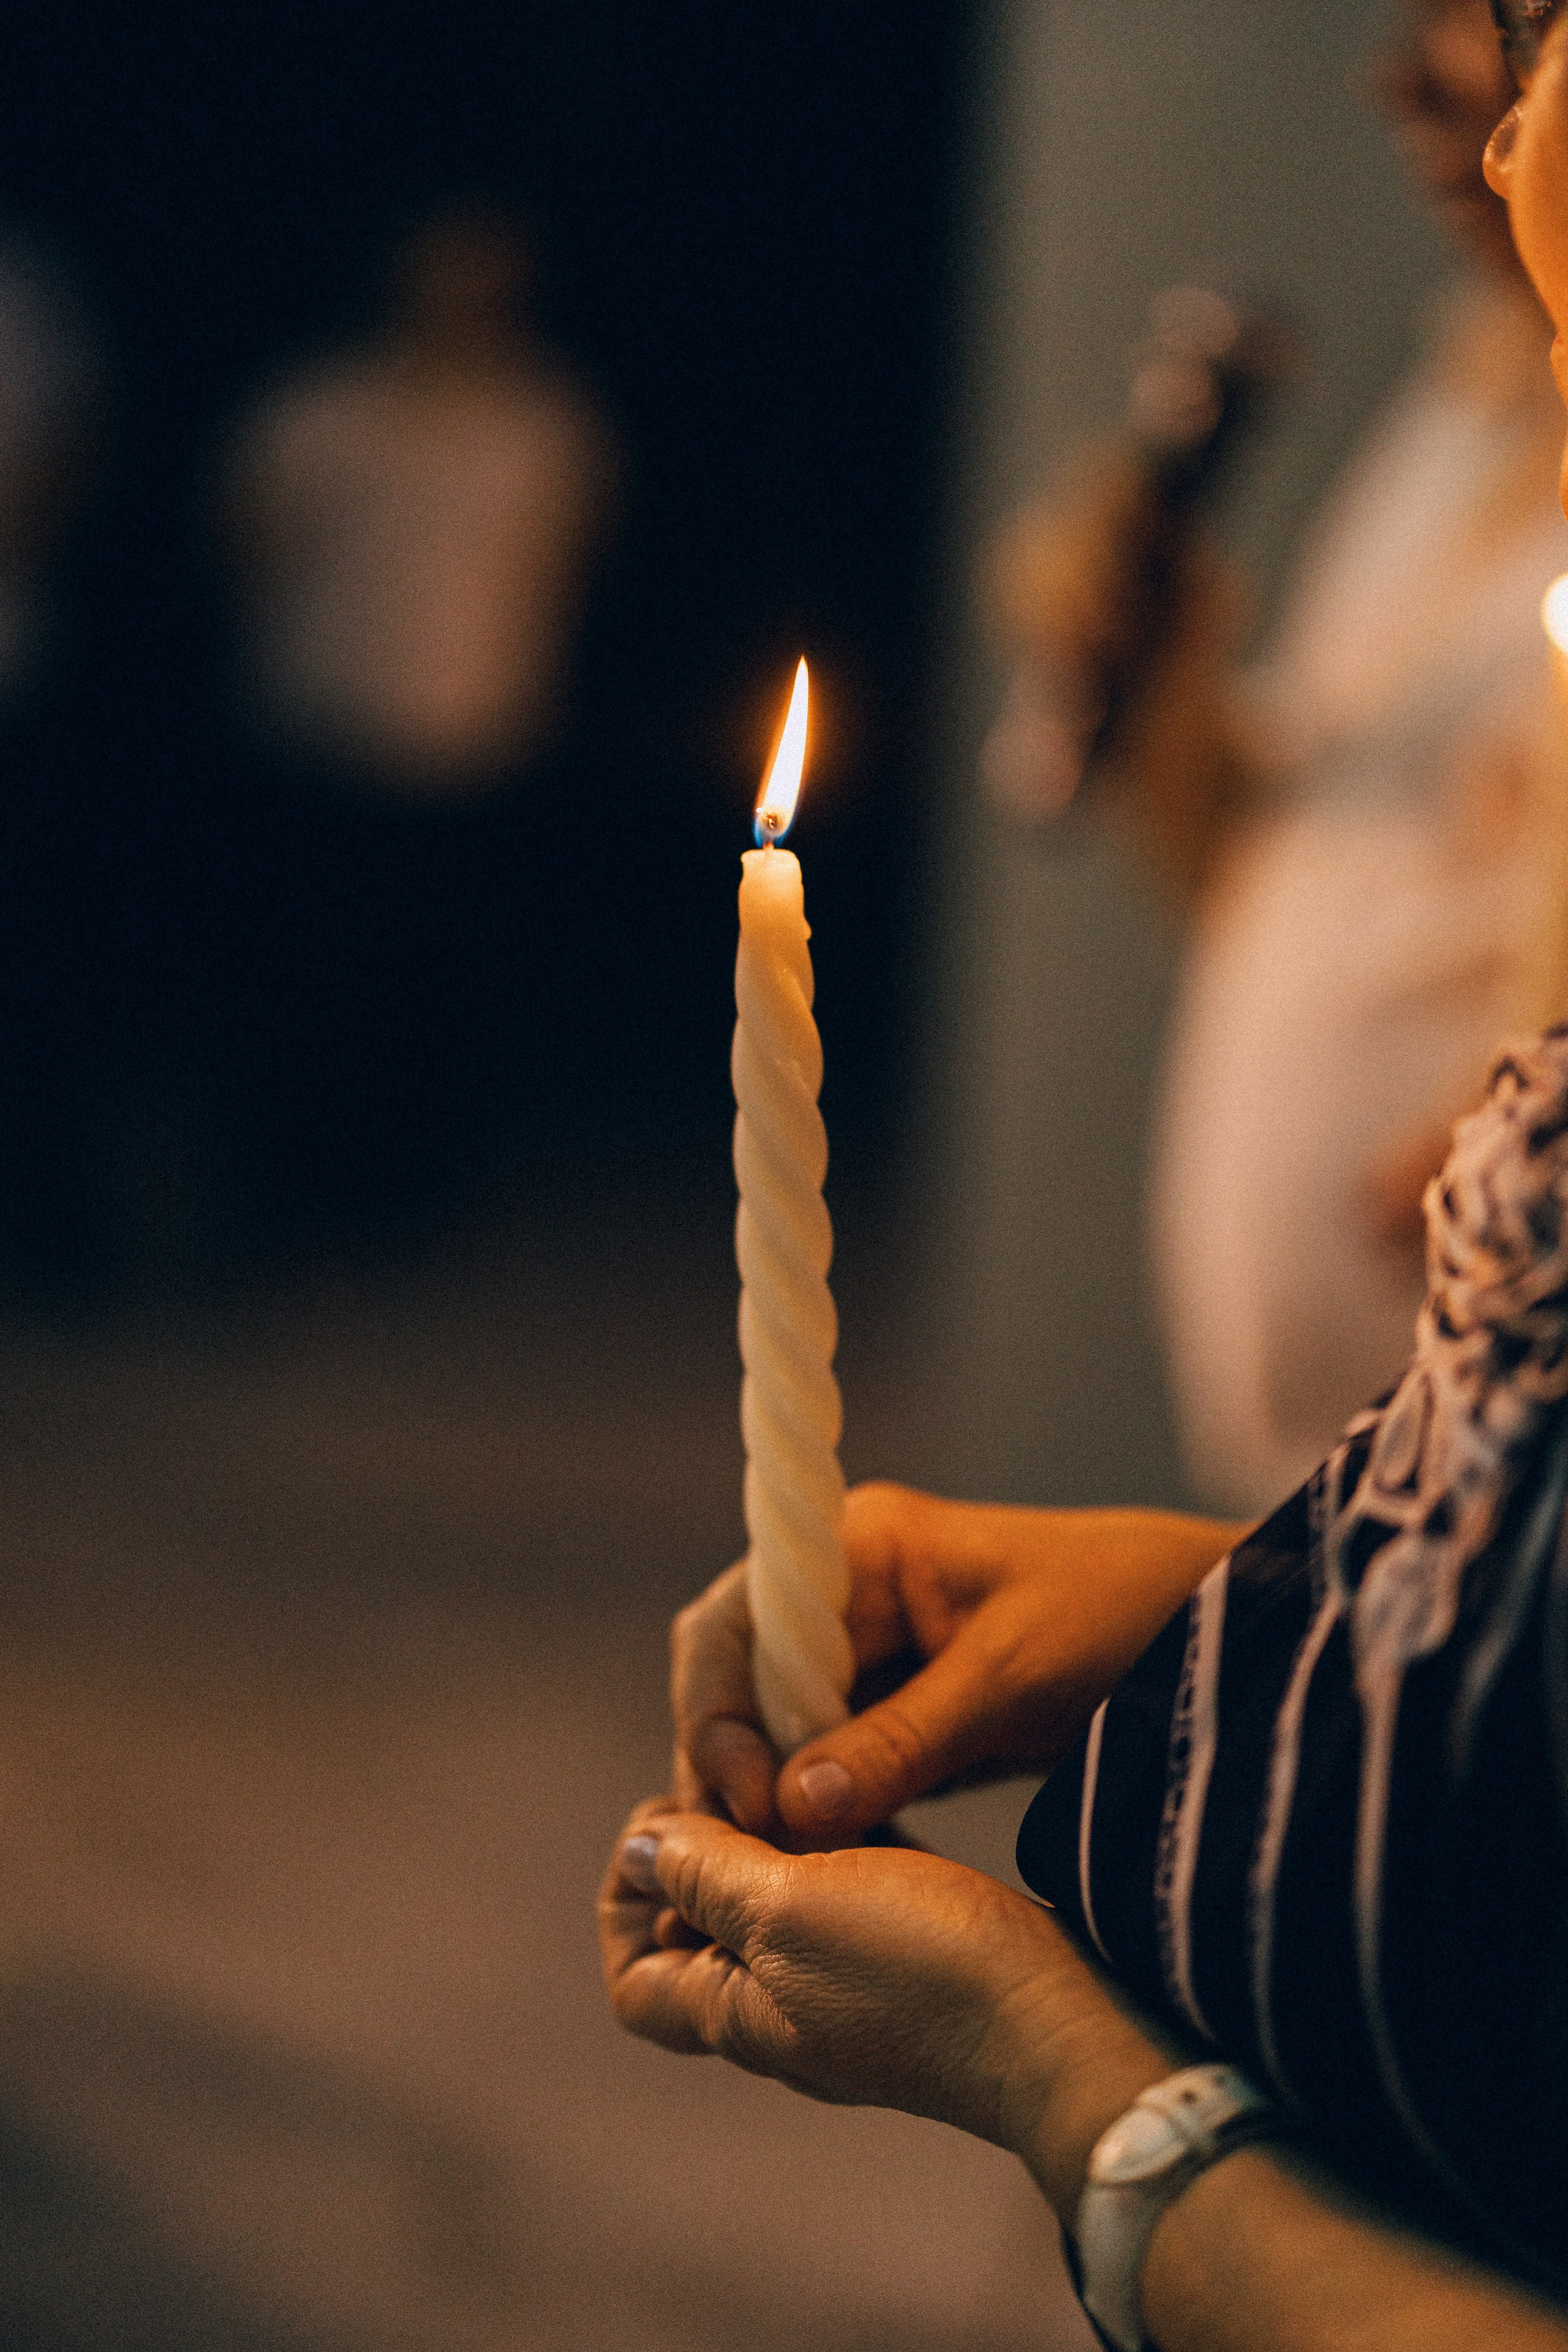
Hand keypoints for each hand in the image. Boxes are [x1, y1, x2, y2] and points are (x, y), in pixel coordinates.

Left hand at [600, 1799, 1165, 2194]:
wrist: (1057, 2021)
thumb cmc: (919, 1971)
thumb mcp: (789, 1910)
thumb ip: (707, 1879)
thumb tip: (639, 1854)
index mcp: (738, 2014)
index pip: (636, 1980)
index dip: (625, 1903)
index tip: (666, 1828)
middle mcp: (785, 2011)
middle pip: (703, 1932)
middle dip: (704, 1850)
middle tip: (740, 1779)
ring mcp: (851, 1989)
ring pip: (781, 1904)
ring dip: (774, 1837)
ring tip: (795, 1773)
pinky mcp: (911, 1958)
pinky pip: (850, 1895)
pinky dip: (839, 1842)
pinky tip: (862, 1792)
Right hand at [671, 1482, 1244, 1846]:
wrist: (1223, 1633)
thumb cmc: (1125, 1616)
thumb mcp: (1013, 1678)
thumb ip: (901, 1739)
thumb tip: (790, 1805)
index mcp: (862, 1546)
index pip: (737, 1629)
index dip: (720, 1716)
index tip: (749, 1805)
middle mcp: (851, 1591)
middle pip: (743, 1682)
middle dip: (735, 1767)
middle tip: (749, 1859)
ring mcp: (878, 1649)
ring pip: (782, 1730)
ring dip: (775, 1797)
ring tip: (782, 1875)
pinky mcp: (909, 1705)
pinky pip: (835, 1759)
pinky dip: (825, 1809)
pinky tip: (830, 1863)